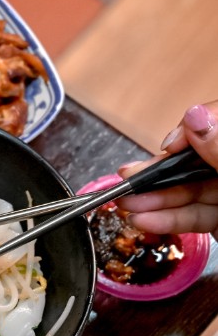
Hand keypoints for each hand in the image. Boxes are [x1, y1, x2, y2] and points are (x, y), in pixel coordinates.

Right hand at [115, 102, 217, 237]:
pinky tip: (144, 219)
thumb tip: (195, 116)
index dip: (188, 130)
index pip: (214, 123)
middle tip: (127, 176)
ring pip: (190, 190)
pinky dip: (168, 220)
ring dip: (154, 200)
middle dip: (158, 171)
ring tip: (126, 204)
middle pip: (194, 160)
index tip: (168, 145)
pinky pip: (194, 216)